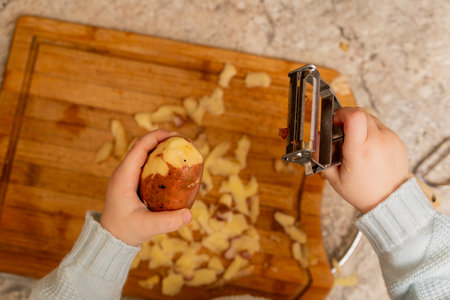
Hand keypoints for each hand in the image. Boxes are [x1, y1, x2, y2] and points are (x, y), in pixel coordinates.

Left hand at [100, 130, 191, 245]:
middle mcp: (124, 172)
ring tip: (182, 151)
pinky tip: (174, 167)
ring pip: (145, 153)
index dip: (157, 137)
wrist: (111, 239)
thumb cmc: (125, 231)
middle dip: (164, 140)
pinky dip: (160, 160)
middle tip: (185, 143)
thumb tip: (189, 215)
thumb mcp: (147, 227)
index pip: (139, 147)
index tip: (177, 136)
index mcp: (123, 176)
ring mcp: (127, 176)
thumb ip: (167, 222)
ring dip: (162, 148)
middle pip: (143, 146)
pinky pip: (147, 164)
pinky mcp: (132, 181)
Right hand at [323, 107, 408, 212]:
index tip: (336, 121)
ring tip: (356, 141)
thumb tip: (317, 137)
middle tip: (342, 131)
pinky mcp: (397, 140)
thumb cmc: (363, 192)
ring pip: (371, 118)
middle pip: (361, 112)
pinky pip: (381, 127)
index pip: (354, 116)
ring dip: (360, 124)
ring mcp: (389, 139)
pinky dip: (372, 132)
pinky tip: (368, 148)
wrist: (390, 200)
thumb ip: (321, 156)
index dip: (342, 113)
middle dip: (348, 118)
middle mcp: (377, 142)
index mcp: (359, 150)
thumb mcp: (334, 178)